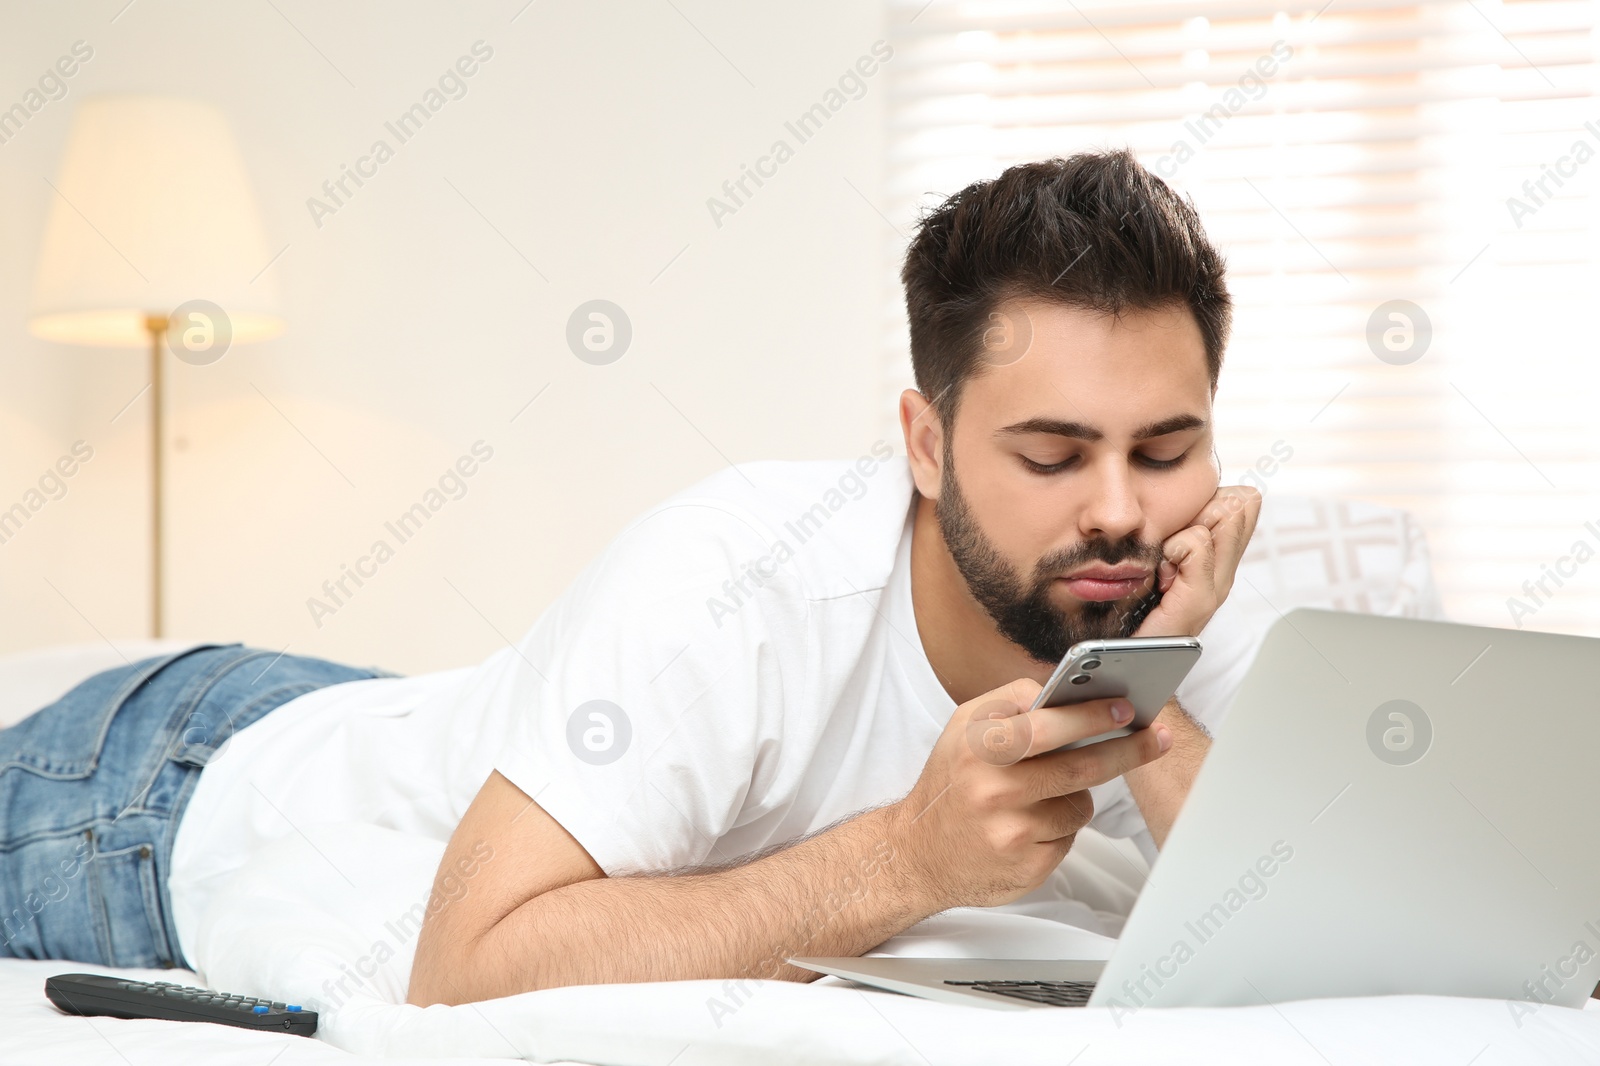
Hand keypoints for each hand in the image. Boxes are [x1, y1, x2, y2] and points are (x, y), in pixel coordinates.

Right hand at [891, 677, 1170, 910]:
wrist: (917, 854)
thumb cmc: (951, 783)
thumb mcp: (964, 729)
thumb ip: (1012, 704)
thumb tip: (1072, 690)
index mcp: (977, 745)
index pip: (1044, 723)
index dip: (1090, 714)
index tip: (1126, 708)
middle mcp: (992, 787)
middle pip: (1077, 765)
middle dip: (1124, 749)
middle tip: (1157, 737)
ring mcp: (1010, 830)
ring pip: (1078, 803)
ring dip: (1075, 796)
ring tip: (1042, 796)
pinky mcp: (1026, 866)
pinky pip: (1069, 837)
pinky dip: (1060, 828)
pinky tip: (1031, 827)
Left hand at [1134, 485, 1261, 638]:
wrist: (1121, 662)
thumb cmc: (1129, 612)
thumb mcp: (1153, 558)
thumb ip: (1169, 531)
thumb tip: (1184, 497)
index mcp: (1215, 561)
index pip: (1243, 502)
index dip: (1212, 497)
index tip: (1181, 524)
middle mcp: (1223, 573)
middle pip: (1240, 504)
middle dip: (1202, 507)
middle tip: (1172, 544)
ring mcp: (1216, 588)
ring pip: (1223, 516)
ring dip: (1185, 529)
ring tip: (1164, 563)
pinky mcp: (1199, 601)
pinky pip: (1196, 545)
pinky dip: (1174, 549)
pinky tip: (1160, 575)